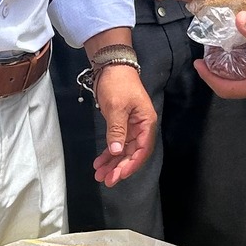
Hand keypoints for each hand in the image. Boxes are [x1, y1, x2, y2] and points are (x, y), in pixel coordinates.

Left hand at [92, 63, 156, 187]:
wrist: (111, 65)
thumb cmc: (118, 83)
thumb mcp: (117, 107)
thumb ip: (117, 130)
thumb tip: (117, 151)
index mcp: (146, 122)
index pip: (142, 149)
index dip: (132, 164)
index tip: (119, 175)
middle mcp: (141, 126)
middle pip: (133, 153)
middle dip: (119, 167)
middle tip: (106, 179)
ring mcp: (131, 126)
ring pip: (123, 150)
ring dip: (113, 163)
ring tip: (99, 175)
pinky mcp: (121, 124)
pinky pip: (116, 142)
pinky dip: (109, 152)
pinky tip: (99, 162)